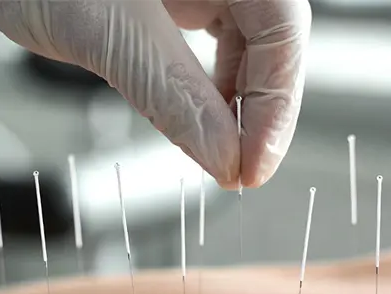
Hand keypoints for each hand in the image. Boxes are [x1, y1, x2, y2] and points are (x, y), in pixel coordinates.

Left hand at [0, 0, 310, 188]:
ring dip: (237, 104)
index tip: (252, 166)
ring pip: (246, 44)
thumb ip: (173, 95)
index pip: (284, 26)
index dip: (277, 102)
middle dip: (261, 107)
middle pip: (273, 36)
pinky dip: (206, 89)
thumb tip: (224, 158)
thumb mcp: (107, 36)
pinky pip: (210, 45)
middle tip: (241, 170)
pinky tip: (199, 121)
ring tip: (222, 155)